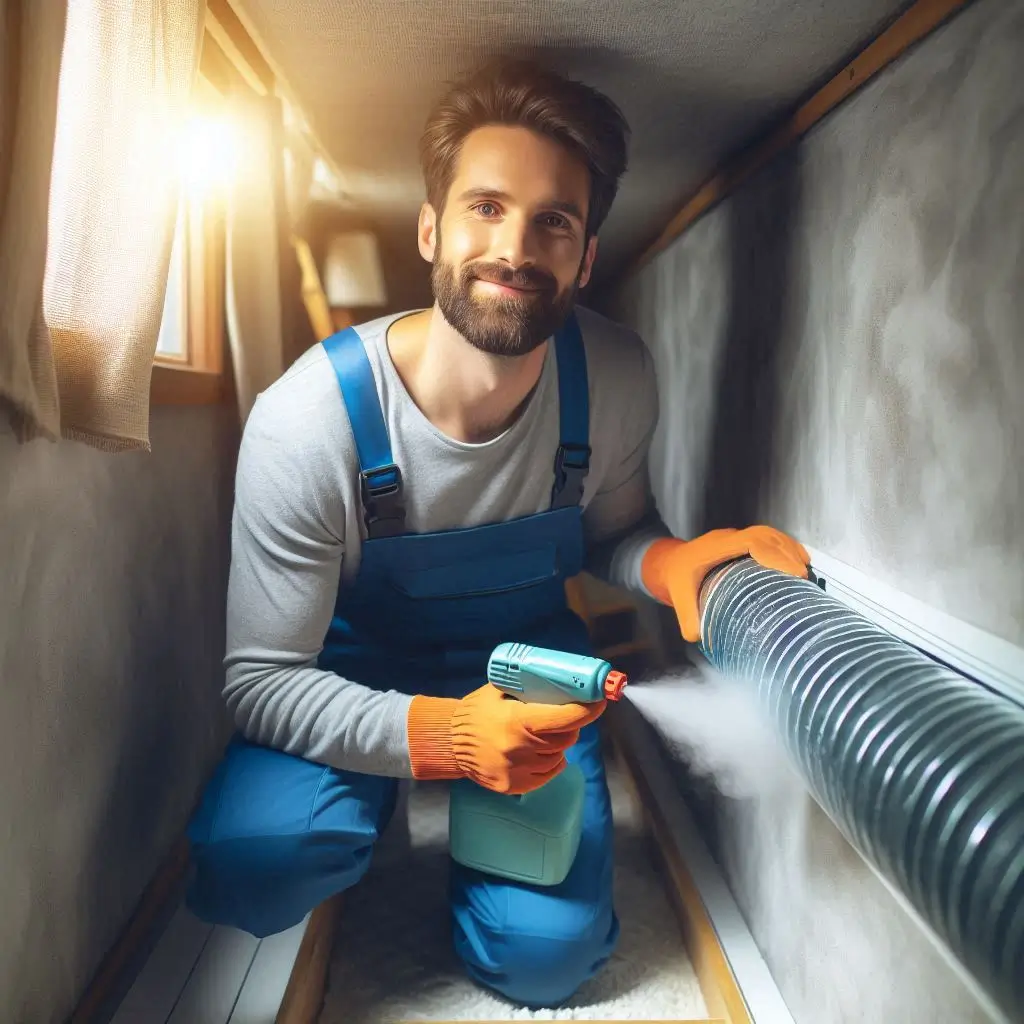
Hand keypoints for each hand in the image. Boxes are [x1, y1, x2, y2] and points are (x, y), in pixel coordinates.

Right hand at [407, 683, 605, 793]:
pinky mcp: (516, 787)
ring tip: (543, 732)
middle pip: (565, 738)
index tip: (598, 700)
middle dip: (571, 724)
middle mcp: (520, 750)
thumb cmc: (476, 711)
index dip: (587, 709)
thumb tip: (566, 681)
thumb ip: (530, 689)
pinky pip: (548, 773)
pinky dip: (550, 760)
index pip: (565, 718)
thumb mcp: (500, 690)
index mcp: (518, 722)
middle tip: (566, 714)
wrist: (449, 742)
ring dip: (558, 743)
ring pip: (558, 756)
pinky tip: (539, 750)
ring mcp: (518, 772)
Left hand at [641, 526, 809, 641]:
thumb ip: (687, 618)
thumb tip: (699, 637)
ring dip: (787, 548)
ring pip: (767, 534)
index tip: (792, 571)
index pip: (750, 542)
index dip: (773, 553)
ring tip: (804, 568)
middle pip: (764, 534)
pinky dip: (782, 548)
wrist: (668, 562)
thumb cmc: (675, 578)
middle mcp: (727, 539)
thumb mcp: (678, 597)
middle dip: (786, 552)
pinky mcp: (740, 543)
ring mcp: (734, 538)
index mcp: (714, 548)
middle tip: (802, 575)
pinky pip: (765, 539)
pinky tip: (794, 562)